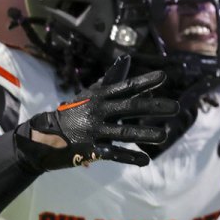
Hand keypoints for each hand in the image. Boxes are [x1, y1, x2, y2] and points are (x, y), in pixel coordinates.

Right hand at [15, 56, 178, 170]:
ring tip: (163, 135)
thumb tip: (125, 58)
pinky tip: (145, 160)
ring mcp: (94, 130)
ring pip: (124, 131)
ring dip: (145, 134)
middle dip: (153, 107)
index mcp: (100, 96)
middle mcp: (98, 111)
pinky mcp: (90, 149)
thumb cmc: (73, 112)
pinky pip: (113, 153)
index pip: (126, 87)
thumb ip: (111, 79)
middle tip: (175, 107)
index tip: (163, 77)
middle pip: (130, 107)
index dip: (144, 82)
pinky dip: (130, 157)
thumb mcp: (91, 93)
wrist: (43, 136)